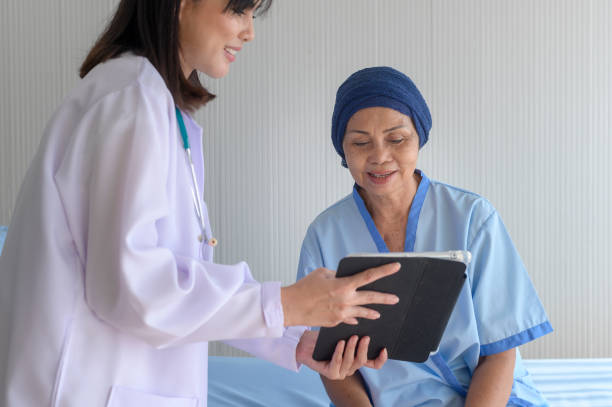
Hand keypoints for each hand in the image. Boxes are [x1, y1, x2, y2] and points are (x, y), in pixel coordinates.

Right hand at [282, 262, 399, 326]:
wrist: (291, 307)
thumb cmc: (304, 287)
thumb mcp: (321, 274)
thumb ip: (336, 275)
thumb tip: (343, 278)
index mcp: (343, 284)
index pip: (369, 276)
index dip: (384, 271)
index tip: (396, 266)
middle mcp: (346, 300)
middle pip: (371, 298)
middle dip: (385, 298)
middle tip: (396, 298)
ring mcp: (341, 313)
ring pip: (363, 312)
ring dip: (372, 312)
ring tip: (379, 313)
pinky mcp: (335, 322)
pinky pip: (349, 318)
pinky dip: (353, 317)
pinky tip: (358, 318)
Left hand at [296, 330, 387, 379]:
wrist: (305, 343)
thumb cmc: (326, 337)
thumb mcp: (342, 332)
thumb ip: (355, 331)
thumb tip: (369, 319)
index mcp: (356, 359)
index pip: (374, 363)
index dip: (381, 359)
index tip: (384, 348)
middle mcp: (350, 368)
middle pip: (362, 360)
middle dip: (364, 348)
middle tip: (365, 337)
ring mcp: (341, 372)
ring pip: (351, 362)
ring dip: (351, 349)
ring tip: (351, 337)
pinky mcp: (330, 374)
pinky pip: (337, 363)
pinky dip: (339, 352)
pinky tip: (340, 342)